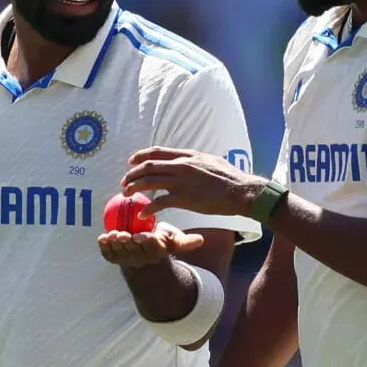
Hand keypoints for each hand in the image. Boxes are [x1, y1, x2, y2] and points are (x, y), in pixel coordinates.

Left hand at [97, 221, 203, 267]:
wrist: (144, 255)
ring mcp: (127, 260)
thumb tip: (200, 240)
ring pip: (121, 253)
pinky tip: (101, 238)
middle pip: (134, 250)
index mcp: (156, 252)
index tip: (141, 235)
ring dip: (115, 246)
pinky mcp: (115, 260)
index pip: (152, 246)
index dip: (146, 241)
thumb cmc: (160, 241)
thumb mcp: (173, 240)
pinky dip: (105, 248)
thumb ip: (184, 241)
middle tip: (122, 234)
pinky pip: (109, 255)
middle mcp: (142, 259)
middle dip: (128, 243)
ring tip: (110, 235)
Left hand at [122, 147, 266, 217]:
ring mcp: (182, 182)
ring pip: (149, 182)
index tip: (131, 161)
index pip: (158, 152)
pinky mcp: (184, 198)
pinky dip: (148, 208)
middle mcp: (182, 166)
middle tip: (125, 181)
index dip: (141, 156)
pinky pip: (159, 202)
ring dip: (135, 188)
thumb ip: (197, 161)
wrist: (241, 191)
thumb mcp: (212, 161)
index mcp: (188, 156)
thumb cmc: (231, 178)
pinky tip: (142, 213)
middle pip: (148, 166)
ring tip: (127, 194)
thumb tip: (192, 160)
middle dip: (132, 174)